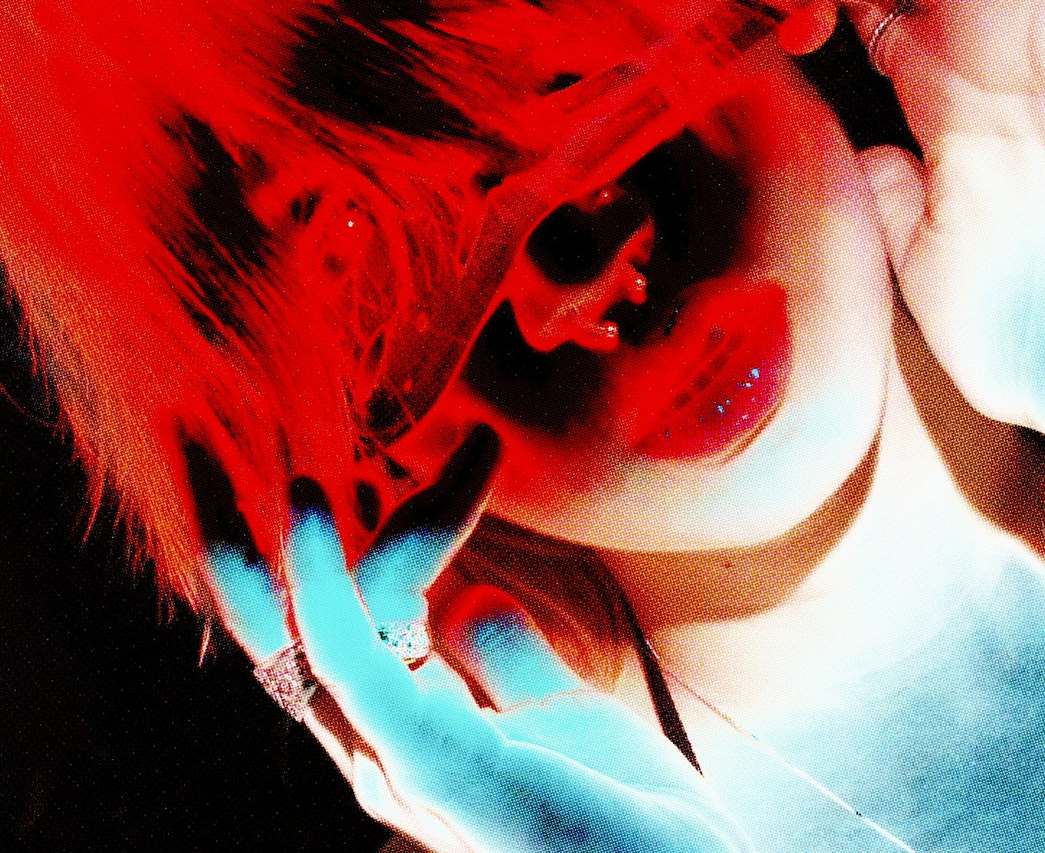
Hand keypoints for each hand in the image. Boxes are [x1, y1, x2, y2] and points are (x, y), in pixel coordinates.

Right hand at [196, 426, 747, 852]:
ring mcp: (402, 761)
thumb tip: (467, 595)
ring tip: (295, 476)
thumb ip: (505, 654)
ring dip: (294, 554)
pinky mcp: (439, 765)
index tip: (354, 458)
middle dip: (242, 548)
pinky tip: (311, 515)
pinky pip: (360, 665)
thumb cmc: (622, 810)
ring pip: (310, 643)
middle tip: (202, 454)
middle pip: (287, 634)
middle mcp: (382, 747)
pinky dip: (326, 585)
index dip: (327, 540)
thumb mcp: (557, 712)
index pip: (334, 621)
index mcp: (405, 728)